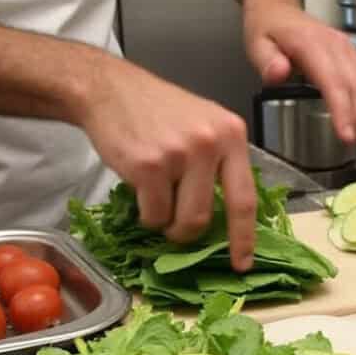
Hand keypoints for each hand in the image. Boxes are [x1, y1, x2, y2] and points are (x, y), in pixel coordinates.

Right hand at [77, 56, 256, 271]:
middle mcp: (211, 142)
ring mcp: (180, 153)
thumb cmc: (156, 113)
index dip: (244, 238)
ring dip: (166, 224)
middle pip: (206, 218)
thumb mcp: (202, 126)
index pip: (245, 198)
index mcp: (231, 134)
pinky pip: (153, 215)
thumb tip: (227, 222)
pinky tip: (140, 189)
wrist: (109, 89)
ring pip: (181, 221)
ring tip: (156, 200)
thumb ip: (219, 164)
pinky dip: (145, 214)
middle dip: (187, 232)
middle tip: (174, 223)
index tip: (242, 264)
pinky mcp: (149, 165)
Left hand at [243, 5, 355, 142]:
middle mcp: (334, 44)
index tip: (346, 133)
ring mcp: (345, 47)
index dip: (343, 110)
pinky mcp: (350, 53)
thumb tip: (279, 73)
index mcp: (311, 44)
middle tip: (354, 142)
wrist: (277, 9)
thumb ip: (267, 61)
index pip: (333, 81)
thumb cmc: (267, 28)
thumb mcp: (256, 43)